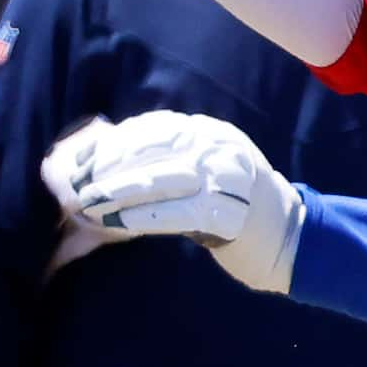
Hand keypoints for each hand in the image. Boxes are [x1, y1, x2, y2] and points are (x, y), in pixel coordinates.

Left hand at [46, 111, 304, 292]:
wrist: (289, 238)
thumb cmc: (236, 206)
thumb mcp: (209, 168)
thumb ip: (171, 158)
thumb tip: (109, 156)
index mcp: (212, 132)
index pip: (154, 128)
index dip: (114, 143)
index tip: (84, 159)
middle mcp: (221, 148)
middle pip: (151, 150)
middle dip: (108, 168)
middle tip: (77, 185)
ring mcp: (226, 179)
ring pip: (159, 179)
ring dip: (117, 193)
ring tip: (88, 206)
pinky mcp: (227, 213)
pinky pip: (174, 212)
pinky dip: (142, 216)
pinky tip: (117, 223)